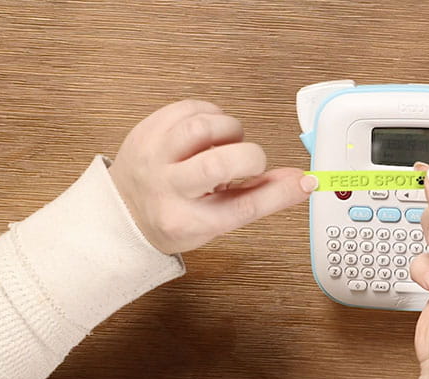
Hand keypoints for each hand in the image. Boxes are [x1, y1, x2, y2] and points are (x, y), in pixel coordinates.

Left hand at [108, 100, 318, 253]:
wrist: (123, 211)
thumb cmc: (175, 218)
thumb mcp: (218, 220)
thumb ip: (260, 198)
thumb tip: (301, 182)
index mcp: (186, 221)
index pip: (241, 207)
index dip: (279, 192)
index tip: (305, 180)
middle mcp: (166, 189)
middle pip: (219, 164)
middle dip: (250, 156)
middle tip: (248, 162)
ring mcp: (153, 157)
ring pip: (200, 127)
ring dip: (228, 130)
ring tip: (226, 143)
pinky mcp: (147, 130)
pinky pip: (187, 108)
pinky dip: (210, 114)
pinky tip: (209, 131)